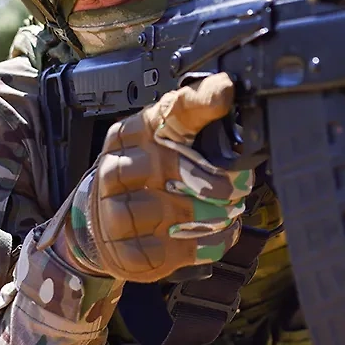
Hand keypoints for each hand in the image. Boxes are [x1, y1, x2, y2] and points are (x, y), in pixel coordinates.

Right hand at [46, 72, 254, 282]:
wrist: (104, 223)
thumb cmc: (148, 175)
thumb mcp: (168, 142)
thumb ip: (199, 125)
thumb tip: (237, 102)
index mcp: (137, 131)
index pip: (173, 109)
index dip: (202, 102)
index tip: (226, 94)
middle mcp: (121, 165)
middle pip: (181, 166)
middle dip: (222, 181)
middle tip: (239, 186)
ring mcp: (116, 209)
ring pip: (179, 210)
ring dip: (216, 216)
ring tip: (229, 213)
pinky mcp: (124, 249)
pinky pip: (175, 249)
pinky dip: (206, 245)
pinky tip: (214, 236)